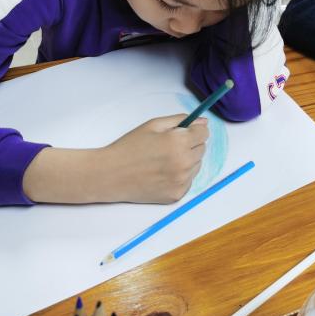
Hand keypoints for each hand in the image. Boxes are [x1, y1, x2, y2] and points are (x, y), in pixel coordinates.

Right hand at [23, 114, 208, 204]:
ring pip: (197, 165)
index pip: (204, 133)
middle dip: (190, 144)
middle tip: (168, 146)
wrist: (110, 175)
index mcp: (179, 142)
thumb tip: (203, 122)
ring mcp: (181, 181)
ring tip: (163, 160)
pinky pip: (188, 181)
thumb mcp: (153, 125)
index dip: (194, 130)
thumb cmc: (129, 147)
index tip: (184, 132)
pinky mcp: (177, 195)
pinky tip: (162, 173)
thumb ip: (181, 120)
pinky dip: (180, 176)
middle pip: (202, 149)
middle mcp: (184, 163)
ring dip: (187, 161)